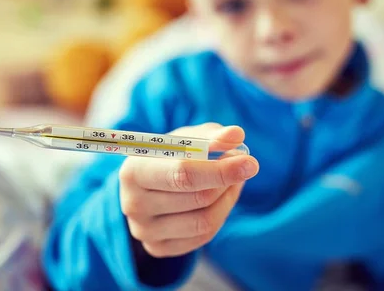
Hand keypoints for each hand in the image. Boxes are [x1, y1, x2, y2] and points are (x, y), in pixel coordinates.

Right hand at [119, 123, 258, 257]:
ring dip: (227, 198)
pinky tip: (220, 198)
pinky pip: (203, 237)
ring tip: (231, 180)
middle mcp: (133, 204)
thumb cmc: (168, 154)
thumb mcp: (186, 138)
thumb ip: (211, 135)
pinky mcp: (157, 248)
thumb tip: (236, 135)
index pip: (182, 174)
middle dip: (227, 181)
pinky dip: (220, 215)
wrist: (147, 183)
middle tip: (244, 166)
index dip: (219, 169)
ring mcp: (144, 230)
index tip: (250, 162)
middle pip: (198, 198)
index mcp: (133, 171)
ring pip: (204, 221)